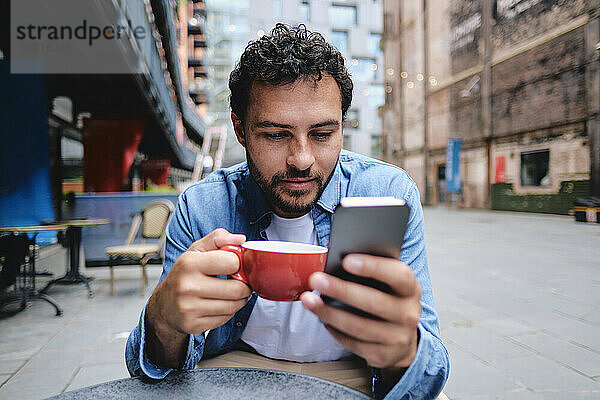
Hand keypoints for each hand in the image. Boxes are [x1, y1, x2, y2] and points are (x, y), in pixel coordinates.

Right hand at [145, 228, 251, 366]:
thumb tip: (241, 239)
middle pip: (237, 288)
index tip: (235, 265)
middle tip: (240, 282)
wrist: (163, 304)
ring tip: (232, 292)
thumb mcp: (196, 250)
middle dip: (244, 285)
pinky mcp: (194, 325)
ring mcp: (190, 308)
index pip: (232, 262)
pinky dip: (229, 311)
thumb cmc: (184, 274)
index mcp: (189, 263)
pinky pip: (226, 318)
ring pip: (234, 305)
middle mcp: (188, 286)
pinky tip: (220, 304)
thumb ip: (218, 238)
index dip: (238, 263)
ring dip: (240, 299)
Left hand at [300, 254, 421, 370]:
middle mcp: (408, 314)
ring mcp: (397, 338)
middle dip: (341, 290)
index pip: (397, 275)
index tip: (346, 260)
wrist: (402, 337)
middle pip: (374, 302)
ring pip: (359, 326)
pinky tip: (322, 318)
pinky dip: (334, 330)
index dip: (373, 267)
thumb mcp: (388, 282)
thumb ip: (372, 270)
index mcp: (410, 289)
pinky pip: (353, 343)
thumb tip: (338, 260)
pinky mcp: (382, 355)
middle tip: (316, 279)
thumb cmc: (388, 299)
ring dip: (329, 312)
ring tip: (308, 300)